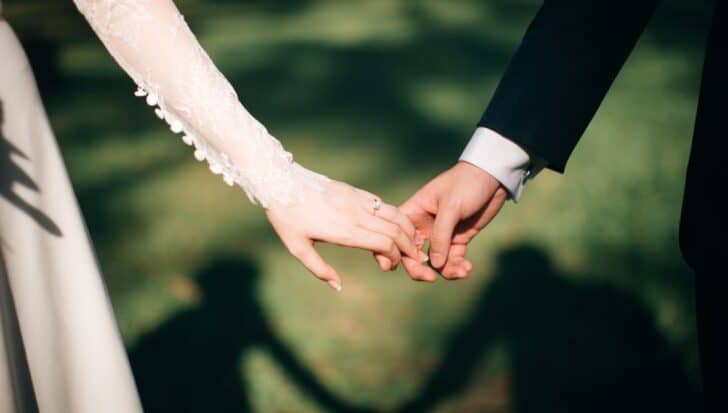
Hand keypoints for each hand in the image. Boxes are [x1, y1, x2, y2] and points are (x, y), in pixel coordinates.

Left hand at [266, 180, 421, 290]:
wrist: (281, 183)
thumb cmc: (287, 218)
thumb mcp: (297, 248)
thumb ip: (319, 269)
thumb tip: (338, 286)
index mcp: (345, 231)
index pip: (384, 243)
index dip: (395, 256)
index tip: (391, 266)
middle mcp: (356, 214)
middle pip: (395, 230)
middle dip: (409, 246)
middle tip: (414, 258)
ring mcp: (357, 200)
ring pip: (394, 214)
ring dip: (408, 229)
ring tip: (412, 242)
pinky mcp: (355, 191)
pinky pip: (382, 204)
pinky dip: (396, 216)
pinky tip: (396, 226)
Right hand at [391, 161, 506, 281]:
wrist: (493, 176)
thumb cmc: (466, 184)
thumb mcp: (451, 207)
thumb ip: (440, 236)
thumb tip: (434, 265)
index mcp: (414, 212)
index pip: (397, 236)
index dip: (394, 252)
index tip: (398, 266)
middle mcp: (424, 225)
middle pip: (413, 254)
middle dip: (420, 269)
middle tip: (431, 278)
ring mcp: (441, 234)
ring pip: (435, 261)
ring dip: (445, 271)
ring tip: (461, 271)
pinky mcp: (458, 238)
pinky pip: (453, 259)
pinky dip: (458, 267)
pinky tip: (467, 269)